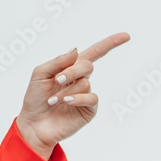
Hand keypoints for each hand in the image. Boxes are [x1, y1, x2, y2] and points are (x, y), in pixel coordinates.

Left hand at [16, 32, 130, 157]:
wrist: (33, 124)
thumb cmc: (35, 98)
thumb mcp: (40, 74)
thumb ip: (57, 61)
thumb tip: (76, 50)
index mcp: (70, 68)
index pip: (93, 52)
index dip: (110, 43)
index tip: (127, 36)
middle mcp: (80, 79)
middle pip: (87, 65)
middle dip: (72, 70)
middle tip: (57, 80)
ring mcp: (85, 94)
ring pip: (85, 83)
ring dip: (66, 91)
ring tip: (52, 100)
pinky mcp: (88, 109)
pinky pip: (91, 98)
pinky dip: (77, 98)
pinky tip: (66, 101)